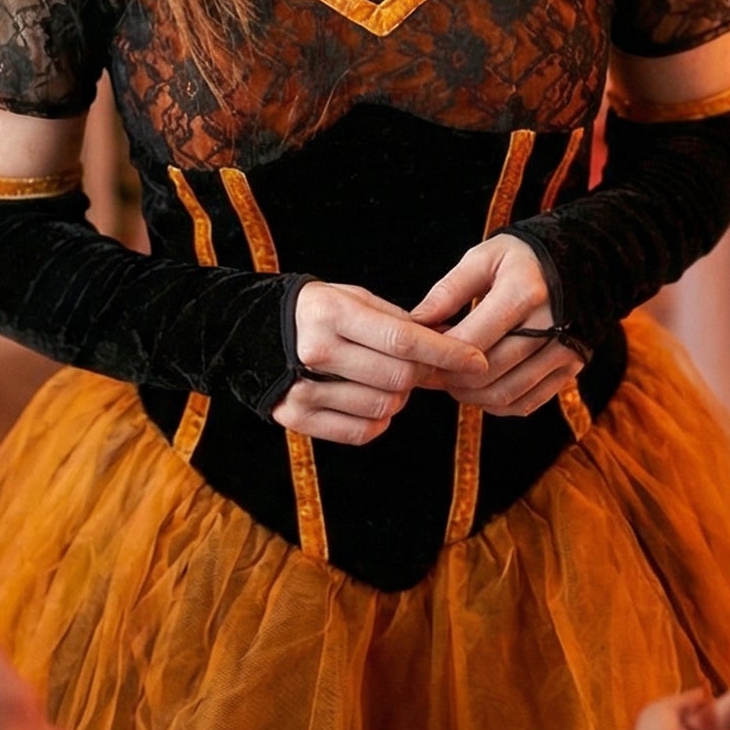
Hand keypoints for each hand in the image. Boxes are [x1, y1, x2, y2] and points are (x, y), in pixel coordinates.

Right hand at [279, 281, 488, 445]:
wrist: (253, 332)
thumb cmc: (317, 311)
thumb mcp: (353, 298)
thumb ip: (399, 320)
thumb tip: (454, 339)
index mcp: (331, 314)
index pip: (404, 339)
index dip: (447, 352)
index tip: (476, 360)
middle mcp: (315, 352)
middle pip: (399, 378)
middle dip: (421, 374)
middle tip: (418, 364)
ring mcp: (301, 389)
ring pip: (384, 407)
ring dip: (399, 396)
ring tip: (384, 378)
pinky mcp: (294, 418)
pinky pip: (361, 431)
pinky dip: (378, 419)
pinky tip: (369, 398)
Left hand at [408, 233, 583, 415]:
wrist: (581, 262)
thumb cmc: (523, 257)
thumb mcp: (485, 257)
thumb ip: (449, 290)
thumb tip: (416, 322)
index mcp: (524, 293)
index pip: (471, 341)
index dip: (439, 355)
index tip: (419, 355)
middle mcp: (549, 327)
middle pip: (487, 372)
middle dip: (450, 379)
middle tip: (429, 373)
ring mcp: (563, 351)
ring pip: (505, 394)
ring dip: (470, 396)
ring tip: (450, 381)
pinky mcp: (570, 369)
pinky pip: (526, 403)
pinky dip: (497, 404)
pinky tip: (480, 389)